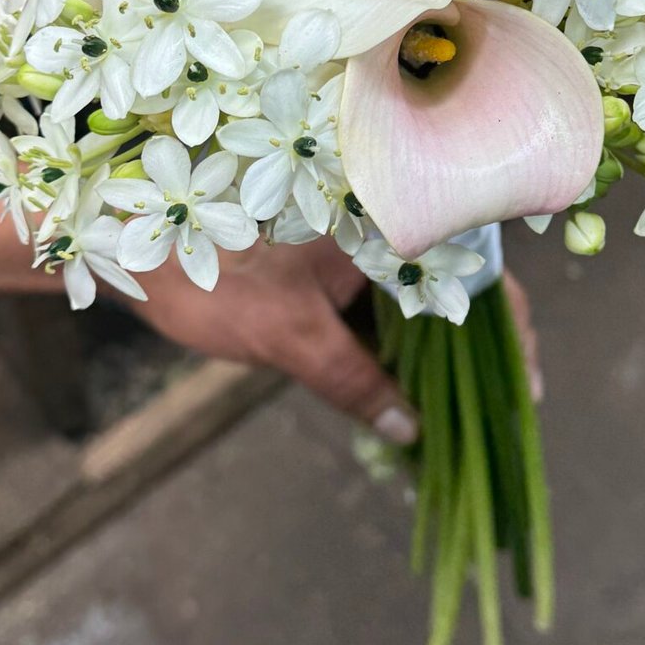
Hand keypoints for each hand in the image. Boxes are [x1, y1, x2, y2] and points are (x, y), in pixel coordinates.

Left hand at [122, 242, 541, 439]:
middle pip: (453, 286)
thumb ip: (352, 380)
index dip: (507, 330)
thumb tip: (408, 429)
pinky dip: (393, 348)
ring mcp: (354, 242)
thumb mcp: (288, 336)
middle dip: (473, 353)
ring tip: (452, 416)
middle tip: (492, 415)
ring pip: (415, 299)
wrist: (123, 238)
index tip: (520, 388)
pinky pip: (380, 304)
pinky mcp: (328, 263)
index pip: (474, 269)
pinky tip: (403, 396)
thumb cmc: (206, 271)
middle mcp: (377, 221)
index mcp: (383, 216)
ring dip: (432, 355)